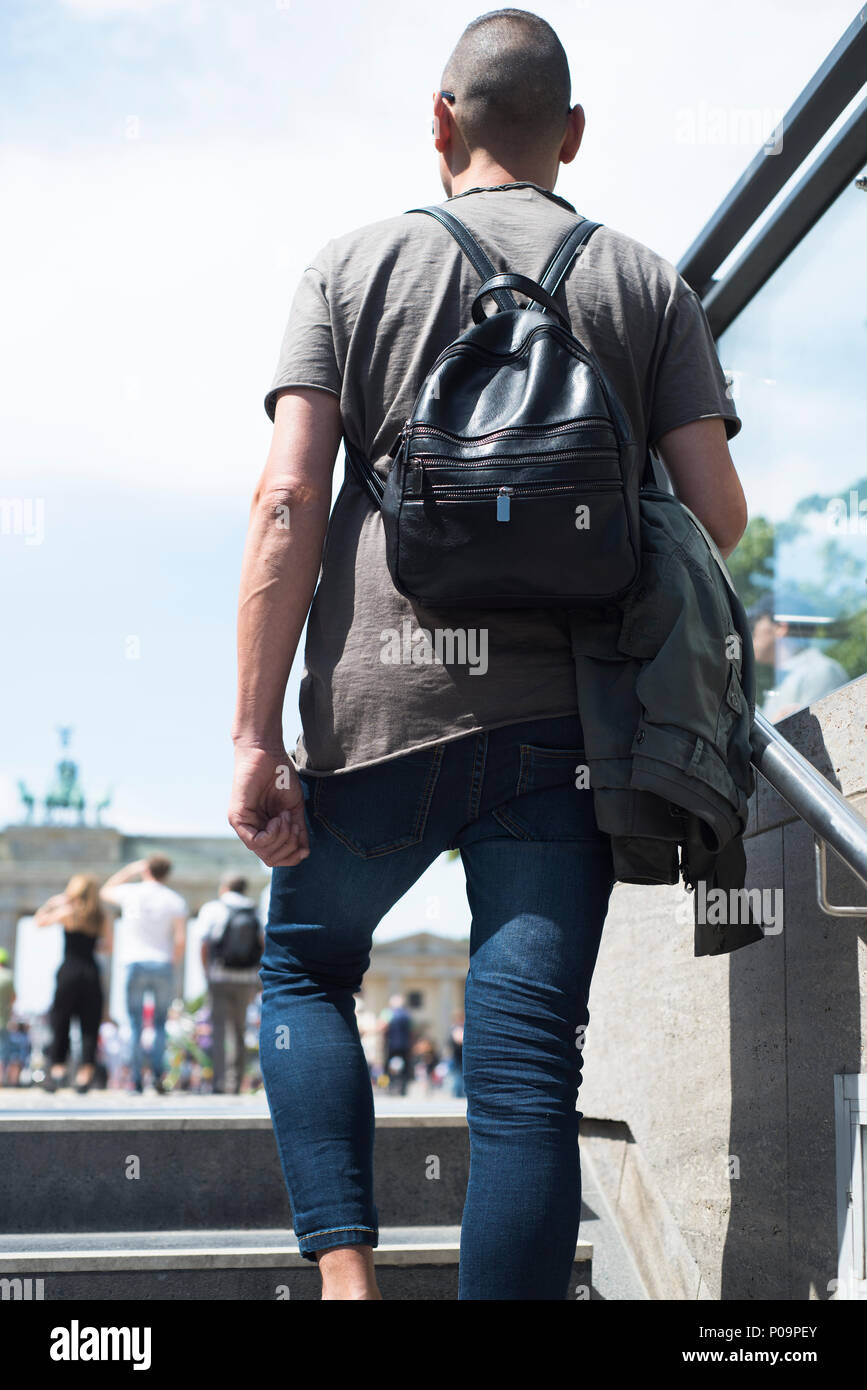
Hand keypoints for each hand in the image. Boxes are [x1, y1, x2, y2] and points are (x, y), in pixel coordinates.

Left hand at [228, 744, 309, 868]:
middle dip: (289, 846)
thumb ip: (297, 829)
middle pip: (271, 859)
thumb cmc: (280, 776)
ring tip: (286, 817)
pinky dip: (272, 834)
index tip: (304, 842)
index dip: (292, 855)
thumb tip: (304, 852)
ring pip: (264, 852)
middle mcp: (251, 830)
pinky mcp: (237, 818)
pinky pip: (255, 842)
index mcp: (264, 829)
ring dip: (283, 838)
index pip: (275, 858)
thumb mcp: (294, 807)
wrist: (267, 753)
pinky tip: (278, 818)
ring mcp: (243, 826)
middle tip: (294, 824)